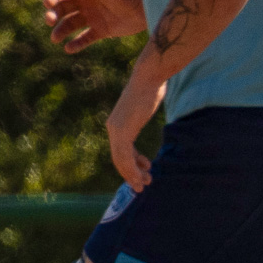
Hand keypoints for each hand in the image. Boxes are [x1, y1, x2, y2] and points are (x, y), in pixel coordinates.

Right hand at [44, 0, 145, 52]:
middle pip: (61, 8)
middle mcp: (85, 1)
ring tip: (55, 39)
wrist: (148, 4)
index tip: (48, 3)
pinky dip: (76, 44)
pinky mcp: (100, 30)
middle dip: (52, 14)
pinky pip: (84, 39)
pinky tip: (69, 48)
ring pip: (69, 24)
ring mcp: (92, 16)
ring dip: (60, 31)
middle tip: (49, 20)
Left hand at [106, 54, 165, 190]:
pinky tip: (141, 176)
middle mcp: (112, 128)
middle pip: (118, 158)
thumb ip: (137, 118)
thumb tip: (140, 118)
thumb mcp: (142, 108)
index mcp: (115, 124)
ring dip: (131, 175)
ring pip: (121, 160)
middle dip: (130, 173)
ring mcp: (116, 129)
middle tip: (141, 185)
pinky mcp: (123, 130)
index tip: (143, 171)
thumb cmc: (150, 89)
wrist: (150, 77)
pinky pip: (125, 155)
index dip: (130, 164)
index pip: (120, 150)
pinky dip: (132, 168)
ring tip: (142, 185)